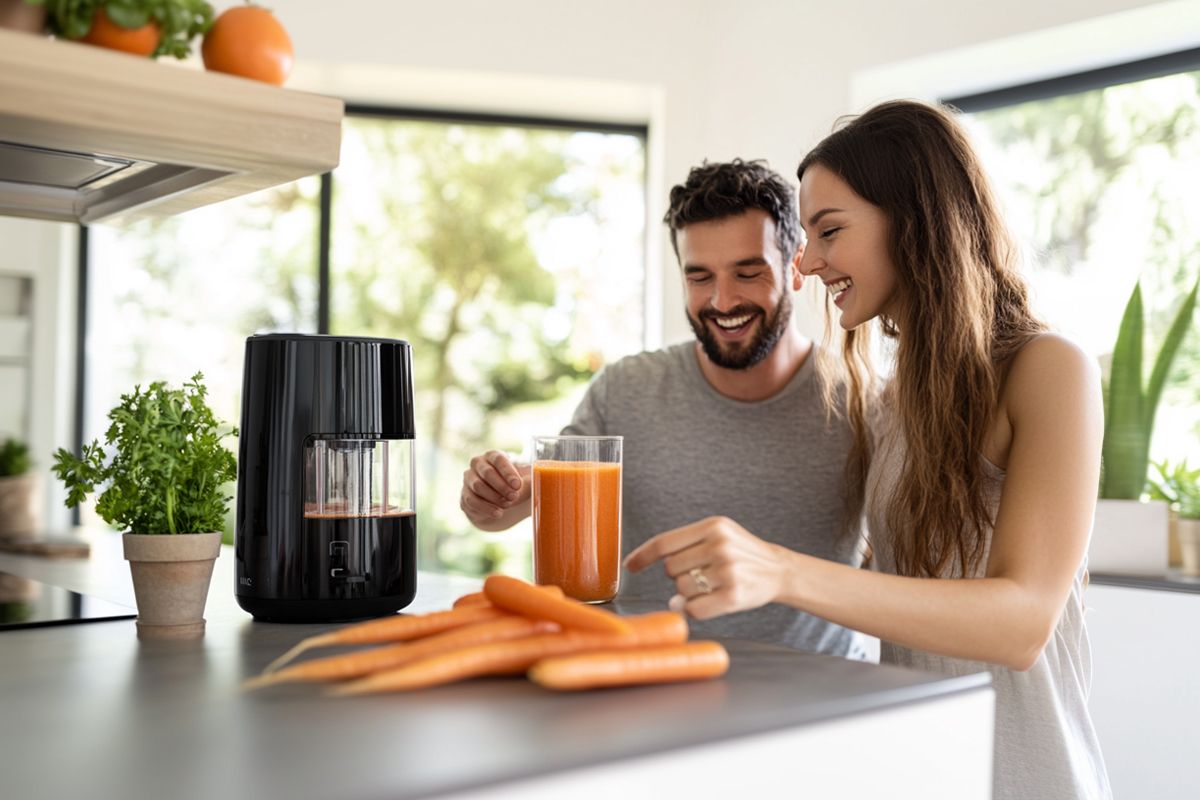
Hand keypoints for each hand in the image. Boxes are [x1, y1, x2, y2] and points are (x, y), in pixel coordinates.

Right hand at [460, 450, 530, 529]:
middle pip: (487, 473)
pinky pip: (472, 501)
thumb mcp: (525, 480)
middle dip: (501, 486)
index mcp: (493, 455)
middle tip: (514, 496)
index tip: (517, 485)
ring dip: (494, 497)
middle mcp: (478, 464)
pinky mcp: (464, 495)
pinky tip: (498, 513)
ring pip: (478, 487)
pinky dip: (486, 508)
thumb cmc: (514, 485)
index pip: (499, 460)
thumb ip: (531, 480)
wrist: (499, 501)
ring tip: (508, 504)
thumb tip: (541, 480)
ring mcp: (468, 479)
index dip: (508, 472)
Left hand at [624, 516, 790, 619]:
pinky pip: (694, 609)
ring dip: (687, 593)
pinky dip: (692, 609)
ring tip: (707, 587)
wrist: (779, 570)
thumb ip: (684, 543)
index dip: (642, 555)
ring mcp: (728, 571)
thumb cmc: (741, 553)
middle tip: (697, 575)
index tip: (630, 565)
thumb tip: (638, 562)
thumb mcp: (718, 534)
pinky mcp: (733, 595)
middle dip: (677, 576)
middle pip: (670, 568)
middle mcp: (720, 545)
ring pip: (681, 589)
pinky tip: (704, 603)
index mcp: (713, 526)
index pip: (665, 542)